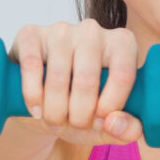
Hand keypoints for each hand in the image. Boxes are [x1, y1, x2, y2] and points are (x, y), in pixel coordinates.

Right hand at [13, 20, 142, 145]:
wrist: (43, 98)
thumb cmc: (82, 107)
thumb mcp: (109, 123)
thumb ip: (128, 129)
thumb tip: (114, 122)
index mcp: (122, 44)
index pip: (123, 75)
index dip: (110, 107)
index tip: (99, 123)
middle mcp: (92, 31)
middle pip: (87, 80)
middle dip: (79, 115)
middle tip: (74, 127)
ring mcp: (61, 30)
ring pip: (58, 77)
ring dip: (55, 111)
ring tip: (55, 122)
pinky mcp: (31, 35)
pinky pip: (32, 66)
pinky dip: (33, 95)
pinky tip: (36, 110)